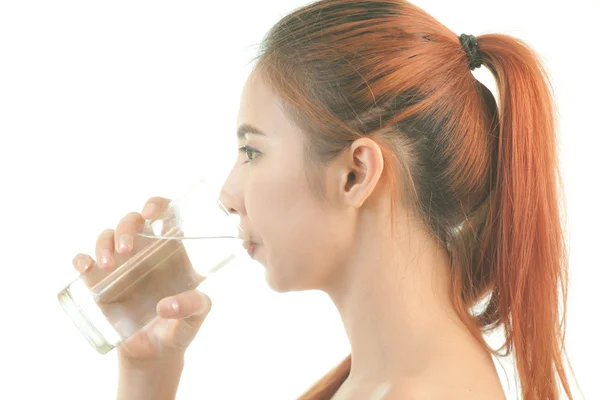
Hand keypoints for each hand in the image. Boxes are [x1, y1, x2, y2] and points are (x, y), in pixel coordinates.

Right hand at [71, 196, 211, 361]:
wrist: (155, 354)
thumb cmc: (180, 328)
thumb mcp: (198, 315)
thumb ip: (193, 306)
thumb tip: (166, 306)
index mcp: (172, 250)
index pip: (164, 213)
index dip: (156, 204)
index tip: (151, 213)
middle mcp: (145, 251)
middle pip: (132, 220)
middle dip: (126, 226)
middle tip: (126, 249)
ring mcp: (121, 264)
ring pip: (106, 236)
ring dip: (104, 242)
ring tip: (108, 264)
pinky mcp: (101, 282)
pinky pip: (86, 261)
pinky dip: (82, 258)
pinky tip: (85, 266)